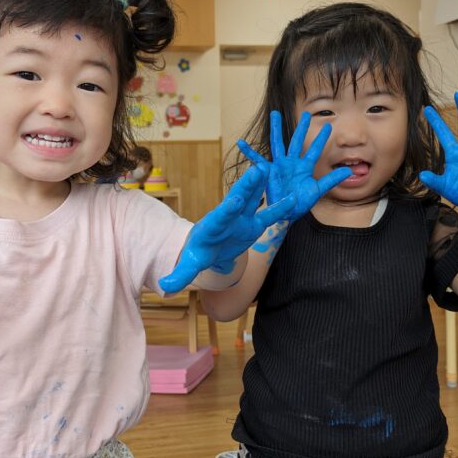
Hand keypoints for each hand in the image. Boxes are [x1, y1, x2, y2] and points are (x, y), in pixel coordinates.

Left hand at [159, 165, 291, 292]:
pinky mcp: (253, 224)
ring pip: (252, 199)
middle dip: (246, 186)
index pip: (220, 217)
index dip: (227, 210)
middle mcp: (227, 218)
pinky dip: (279, 208)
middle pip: (237, 199)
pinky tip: (293, 199)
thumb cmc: (199, 254)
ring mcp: (241, 219)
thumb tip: (165, 288)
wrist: (209, 249)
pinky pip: (268, 215)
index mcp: (212, 227)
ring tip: (269, 169)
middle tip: (256, 170)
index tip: (234, 201)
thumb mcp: (190, 266)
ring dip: (259, 185)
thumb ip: (180, 275)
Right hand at [237, 110, 350, 218]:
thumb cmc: (300, 203)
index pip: (314, 149)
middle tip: (306, 113)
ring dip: (276, 128)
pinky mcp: (268, 171)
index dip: (321, 138)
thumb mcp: (317, 190)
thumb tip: (349, 171)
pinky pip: (257, 159)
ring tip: (274, 114)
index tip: (330, 126)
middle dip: (301, 127)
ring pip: (278, 142)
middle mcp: (291, 163)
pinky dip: (249, 151)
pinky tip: (241, 143)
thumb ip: (331, 180)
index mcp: (304, 167)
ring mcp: (279, 165)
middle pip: (296, 140)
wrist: (285, 214)